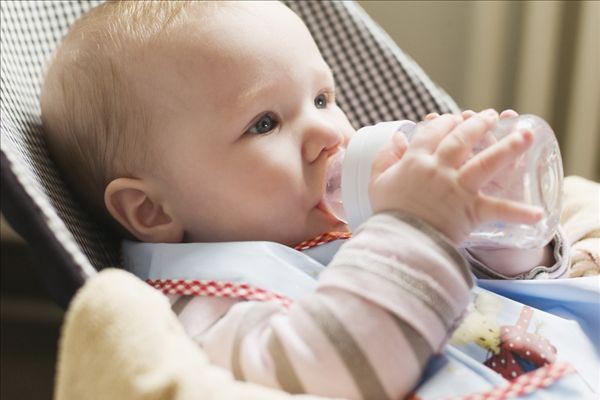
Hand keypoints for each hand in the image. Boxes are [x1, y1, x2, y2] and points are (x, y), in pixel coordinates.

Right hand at [369, 109, 542, 245]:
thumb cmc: (387, 213)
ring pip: (486, 162)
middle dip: (477, 124)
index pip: (432, 133)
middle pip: (461, 139)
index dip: (444, 122)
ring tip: (525, 135)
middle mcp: (439, 170)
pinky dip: (518, 213)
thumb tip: (397, 138)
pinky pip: (498, 210)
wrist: (398, 242)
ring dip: (507, 148)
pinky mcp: (470, 210)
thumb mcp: (378, 181)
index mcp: (415, 161)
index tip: (454, 117)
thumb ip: (385, 157)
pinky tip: (538, 213)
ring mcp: (457, 188)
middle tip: (491, 115)